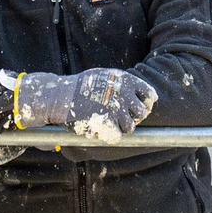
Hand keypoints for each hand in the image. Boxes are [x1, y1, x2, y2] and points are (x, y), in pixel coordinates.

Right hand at [12, 68, 158, 142]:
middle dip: (133, 117)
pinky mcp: (107, 124)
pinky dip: (111, 136)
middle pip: (142, 113)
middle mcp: (125, 95)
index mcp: (127, 81)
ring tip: (109, 124)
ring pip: (130, 127)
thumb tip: (137, 97)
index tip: (135, 107)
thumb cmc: (81, 86)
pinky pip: (117, 137)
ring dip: (121, 128)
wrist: (62, 95)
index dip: (144, 103)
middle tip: (121, 118)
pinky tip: (102, 131)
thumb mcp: (104, 76)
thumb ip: (122, 85)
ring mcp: (117, 110)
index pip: (150, 96)